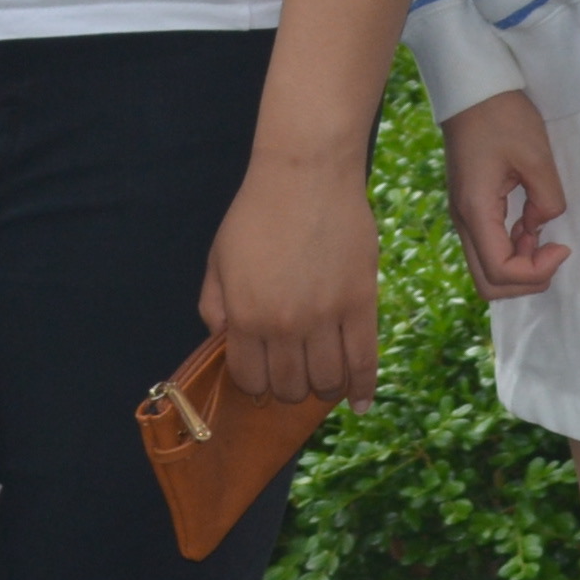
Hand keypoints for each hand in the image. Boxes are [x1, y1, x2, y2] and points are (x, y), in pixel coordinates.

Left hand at [200, 145, 384, 402]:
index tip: (262, 375)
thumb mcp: (218, 259)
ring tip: (321, 380)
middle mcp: (285, 324)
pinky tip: (360, 404)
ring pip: (327, 380)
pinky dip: (363, 388)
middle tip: (292, 375)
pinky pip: (365, 360)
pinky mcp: (361, 304)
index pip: (250, 378)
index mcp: (245, 315)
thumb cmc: (257, 213)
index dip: (254, 384)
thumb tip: (222, 343)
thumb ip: (213, 306)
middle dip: (287, 389)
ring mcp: (326, 317)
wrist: (306, 175)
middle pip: (290, 386)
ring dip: (322, 389)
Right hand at [440, 91, 573, 296]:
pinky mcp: (471, 208)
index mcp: (475, 210)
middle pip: (488, 283)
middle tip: (554, 251)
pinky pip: (489, 248)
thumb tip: (542, 224)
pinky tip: (531, 226)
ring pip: (487, 270)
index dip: (536, 272)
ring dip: (520, 266)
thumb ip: (547, 199)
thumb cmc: (502, 116)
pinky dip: (513, 250)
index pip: (500, 272)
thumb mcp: (536, 156)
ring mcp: (464, 216)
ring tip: (543, 236)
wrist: (473, 90)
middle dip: (526, 280)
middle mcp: (464, 221)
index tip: (562, 246)